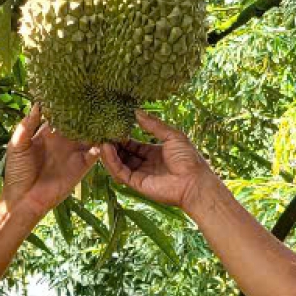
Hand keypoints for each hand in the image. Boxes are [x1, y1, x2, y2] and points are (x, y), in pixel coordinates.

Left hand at [0, 104, 100, 220]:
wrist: (23, 200)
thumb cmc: (16, 172)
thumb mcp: (17, 145)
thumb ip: (27, 125)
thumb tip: (37, 103)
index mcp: (47, 134)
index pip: (61, 114)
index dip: (67, 104)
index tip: (74, 88)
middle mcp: (63, 141)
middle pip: (79, 122)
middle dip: (87, 112)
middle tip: (97, 96)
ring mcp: (73, 153)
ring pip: (90, 136)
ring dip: (97, 127)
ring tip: (106, 113)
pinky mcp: (81, 166)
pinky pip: (95, 154)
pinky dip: (101, 146)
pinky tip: (104, 138)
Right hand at [98, 110, 217, 210]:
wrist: (194, 181)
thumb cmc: (188, 158)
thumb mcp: (172, 135)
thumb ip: (153, 125)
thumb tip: (137, 112)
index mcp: (154, 153)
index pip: (133, 145)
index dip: (123, 137)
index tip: (112, 127)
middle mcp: (146, 164)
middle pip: (124, 154)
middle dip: (113, 144)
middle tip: (103, 133)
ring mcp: (140, 174)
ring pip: (119, 163)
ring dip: (109, 152)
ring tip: (102, 140)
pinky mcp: (136, 184)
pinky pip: (120, 172)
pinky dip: (112, 161)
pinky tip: (107, 149)